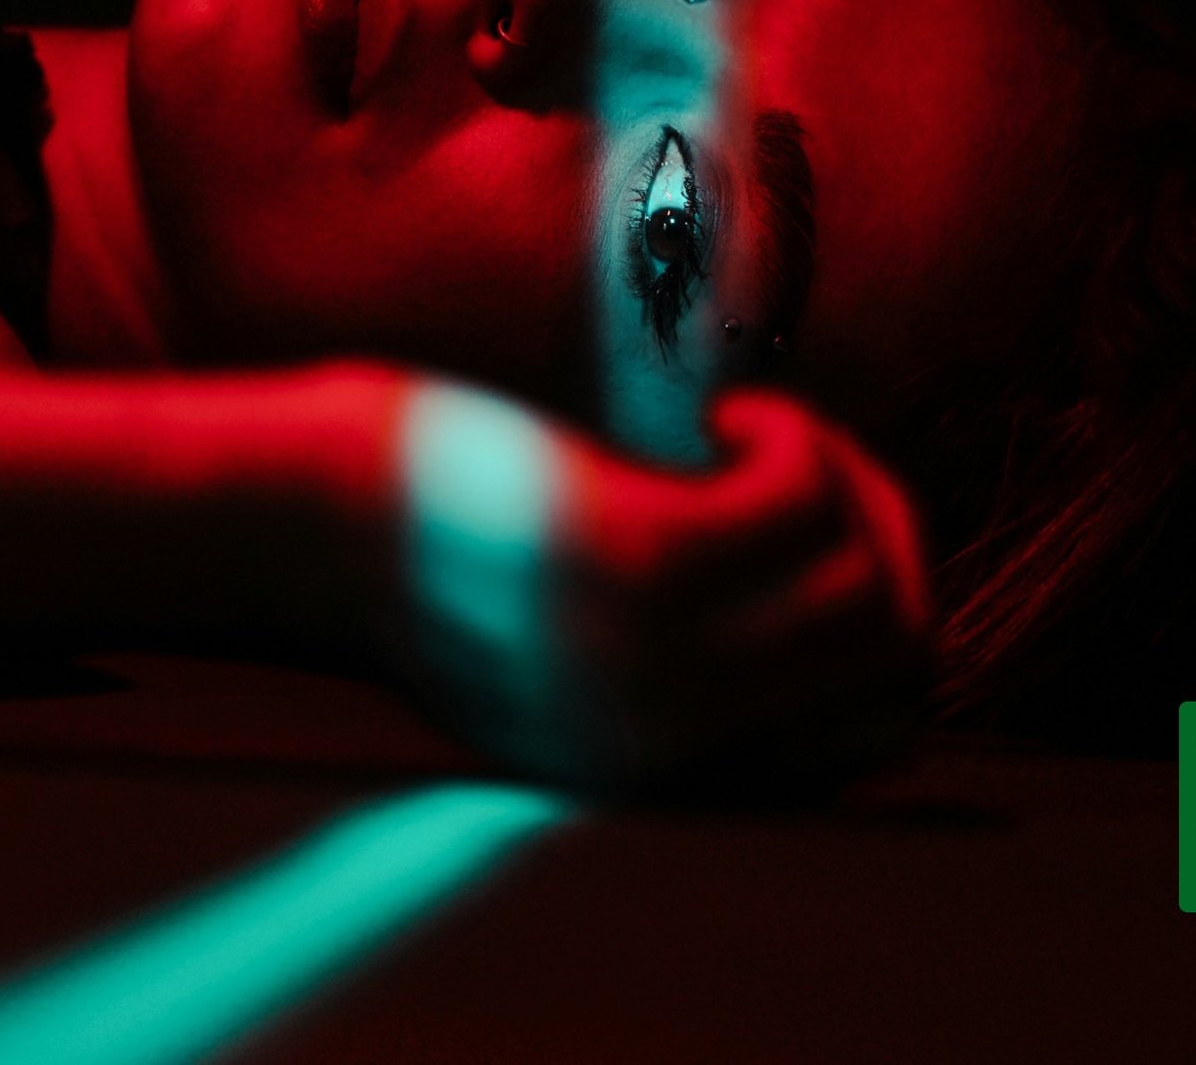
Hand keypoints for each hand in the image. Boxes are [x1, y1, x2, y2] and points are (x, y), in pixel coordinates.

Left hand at [391, 383, 934, 789]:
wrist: (299, 522)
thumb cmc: (439, 561)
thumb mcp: (576, 646)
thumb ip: (700, 662)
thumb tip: (874, 604)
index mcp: (661, 775)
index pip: (873, 734)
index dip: (889, 618)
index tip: (819, 534)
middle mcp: (669, 740)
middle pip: (896, 655)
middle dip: (890, 541)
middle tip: (809, 467)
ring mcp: (652, 658)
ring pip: (866, 578)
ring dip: (843, 483)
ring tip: (752, 440)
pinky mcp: (629, 559)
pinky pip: (800, 502)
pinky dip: (793, 440)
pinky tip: (725, 419)